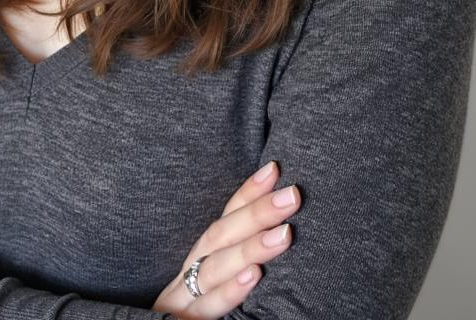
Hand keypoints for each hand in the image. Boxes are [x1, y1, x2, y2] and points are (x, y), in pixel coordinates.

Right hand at [151, 161, 300, 318]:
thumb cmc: (190, 314)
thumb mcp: (211, 285)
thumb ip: (232, 261)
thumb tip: (273, 232)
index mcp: (197, 261)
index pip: (223, 219)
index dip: (247, 192)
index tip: (275, 169)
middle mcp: (188, 275)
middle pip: (219, 235)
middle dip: (256, 212)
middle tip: (292, 194)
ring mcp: (184, 300)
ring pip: (214, 267)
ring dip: (250, 247)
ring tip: (283, 233)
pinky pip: (208, 308)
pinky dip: (231, 292)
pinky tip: (253, 276)